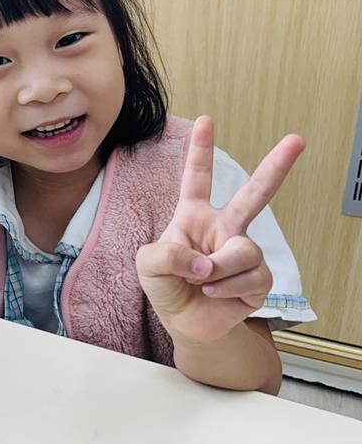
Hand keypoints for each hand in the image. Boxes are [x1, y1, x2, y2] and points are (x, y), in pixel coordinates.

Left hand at [137, 116, 304, 343]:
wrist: (185, 323)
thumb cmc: (166, 286)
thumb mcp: (147, 265)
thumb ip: (165, 255)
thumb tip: (203, 261)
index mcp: (195, 215)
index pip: (197, 177)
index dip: (200, 149)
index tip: (206, 120)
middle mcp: (224, 228)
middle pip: (255, 193)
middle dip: (277, 166)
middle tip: (297, 140)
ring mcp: (244, 252)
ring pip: (242, 251)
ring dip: (217, 270)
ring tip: (201, 281)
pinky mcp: (259, 278)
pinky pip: (249, 277)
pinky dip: (225, 288)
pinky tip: (214, 293)